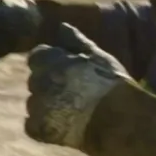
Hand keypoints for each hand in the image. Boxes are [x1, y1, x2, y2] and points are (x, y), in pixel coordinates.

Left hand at [24, 24, 127, 149]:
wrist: (122, 121)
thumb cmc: (113, 86)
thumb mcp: (98, 57)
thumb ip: (76, 41)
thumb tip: (62, 26)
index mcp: (49, 59)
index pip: (37, 58)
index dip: (53, 66)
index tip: (71, 76)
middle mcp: (38, 80)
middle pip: (36, 81)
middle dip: (51, 86)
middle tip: (78, 96)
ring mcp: (36, 105)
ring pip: (34, 104)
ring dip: (47, 108)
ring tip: (75, 112)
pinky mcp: (38, 128)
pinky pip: (33, 126)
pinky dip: (44, 128)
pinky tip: (65, 127)